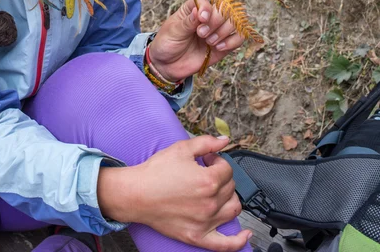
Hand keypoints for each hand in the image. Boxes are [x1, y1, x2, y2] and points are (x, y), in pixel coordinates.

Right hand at [97, 135, 250, 250]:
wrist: (136, 193)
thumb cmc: (156, 172)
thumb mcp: (181, 149)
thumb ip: (206, 142)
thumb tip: (224, 140)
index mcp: (209, 181)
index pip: (227, 168)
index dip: (216, 160)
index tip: (207, 159)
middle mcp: (211, 203)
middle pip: (230, 187)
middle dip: (220, 175)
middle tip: (205, 171)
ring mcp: (205, 222)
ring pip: (232, 209)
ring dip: (229, 197)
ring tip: (216, 191)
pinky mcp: (198, 236)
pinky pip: (225, 244)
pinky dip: (239, 241)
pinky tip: (245, 234)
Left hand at [148, 0, 244, 81]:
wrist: (167, 65)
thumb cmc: (167, 43)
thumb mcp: (173, 31)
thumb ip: (187, 22)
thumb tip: (198, 11)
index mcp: (193, 9)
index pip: (207, 1)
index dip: (207, 9)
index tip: (201, 19)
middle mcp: (208, 17)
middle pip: (225, 9)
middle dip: (216, 22)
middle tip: (201, 34)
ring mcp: (216, 31)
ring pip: (234, 22)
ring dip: (224, 32)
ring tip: (209, 42)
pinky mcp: (223, 45)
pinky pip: (238, 38)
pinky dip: (232, 42)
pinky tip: (218, 47)